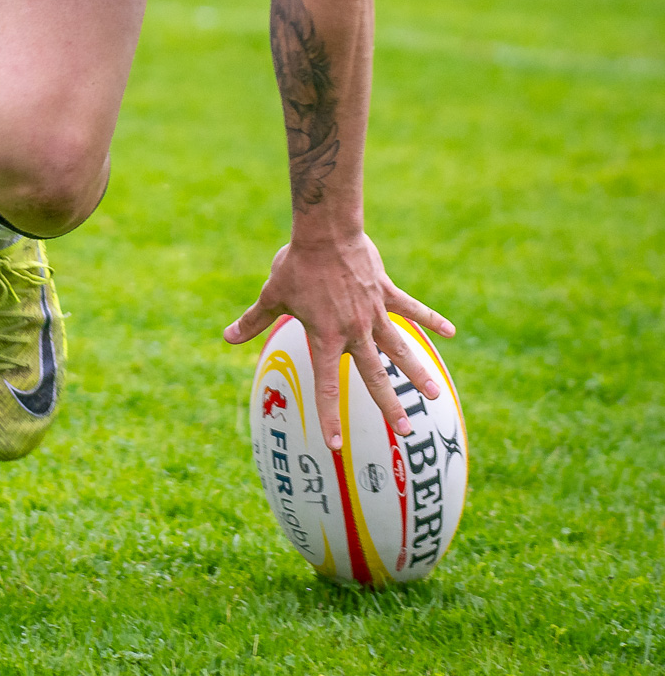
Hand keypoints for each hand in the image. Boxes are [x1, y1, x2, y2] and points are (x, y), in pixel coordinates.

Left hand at [223, 231, 454, 451]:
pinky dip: (431, 320)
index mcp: (325, 337)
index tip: (335, 445)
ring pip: (399, 348)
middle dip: (389, 405)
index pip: (326, 385)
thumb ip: (252, 321)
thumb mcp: (272, 295)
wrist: (325, 230)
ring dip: (417, 370)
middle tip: (406, 431)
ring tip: (434, 393)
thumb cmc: (297, 264)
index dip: (329, 416)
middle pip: (374, 375)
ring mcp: (373, 312)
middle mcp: (353, 331)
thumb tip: (225, 337)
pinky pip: (412, 309)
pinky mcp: (386, 292)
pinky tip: (451, 332)